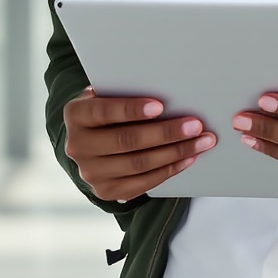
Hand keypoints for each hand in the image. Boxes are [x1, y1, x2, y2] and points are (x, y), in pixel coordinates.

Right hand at [63, 89, 216, 201]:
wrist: (89, 143)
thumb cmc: (106, 110)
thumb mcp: (105, 95)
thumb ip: (123, 91)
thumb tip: (164, 87)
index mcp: (76, 116)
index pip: (103, 111)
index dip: (131, 109)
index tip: (160, 106)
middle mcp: (78, 146)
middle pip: (127, 141)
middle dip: (165, 133)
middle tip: (195, 125)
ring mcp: (91, 173)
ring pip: (139, 164)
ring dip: (175, 152)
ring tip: (201, 141)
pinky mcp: (106, 190)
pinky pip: (144, 182)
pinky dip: (170, 169)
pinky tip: (188, 158)